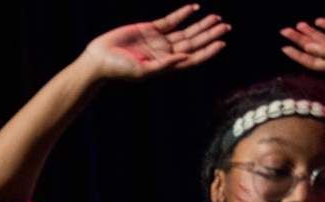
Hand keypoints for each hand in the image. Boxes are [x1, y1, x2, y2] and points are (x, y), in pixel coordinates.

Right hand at [82, 5, 228, 79]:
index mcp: (165, 65)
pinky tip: (194, 8)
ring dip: (200, 25)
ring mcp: (158, 41)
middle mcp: (165, 53)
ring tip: (216, 18)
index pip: (192, 58)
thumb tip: (185, 57)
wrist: (99, 59)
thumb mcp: (142, 71)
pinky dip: (183, 14)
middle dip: (209, 35)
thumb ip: (164, 65)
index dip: (207, 51)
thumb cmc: (118, 70)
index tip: (221, 43)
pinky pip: (171, 20)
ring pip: (185, 31)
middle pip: (193, 43)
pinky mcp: (149, 29)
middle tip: (225, 26)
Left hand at [281, 15, 324, 71]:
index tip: (284, 47)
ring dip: (310, 32)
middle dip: (299, 40)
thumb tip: (308, 49)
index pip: (311, 61)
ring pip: (324, 39)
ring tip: (297, 25)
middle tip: (284, 31)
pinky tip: (317, 21)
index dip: (297, 55)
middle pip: (314, 48)